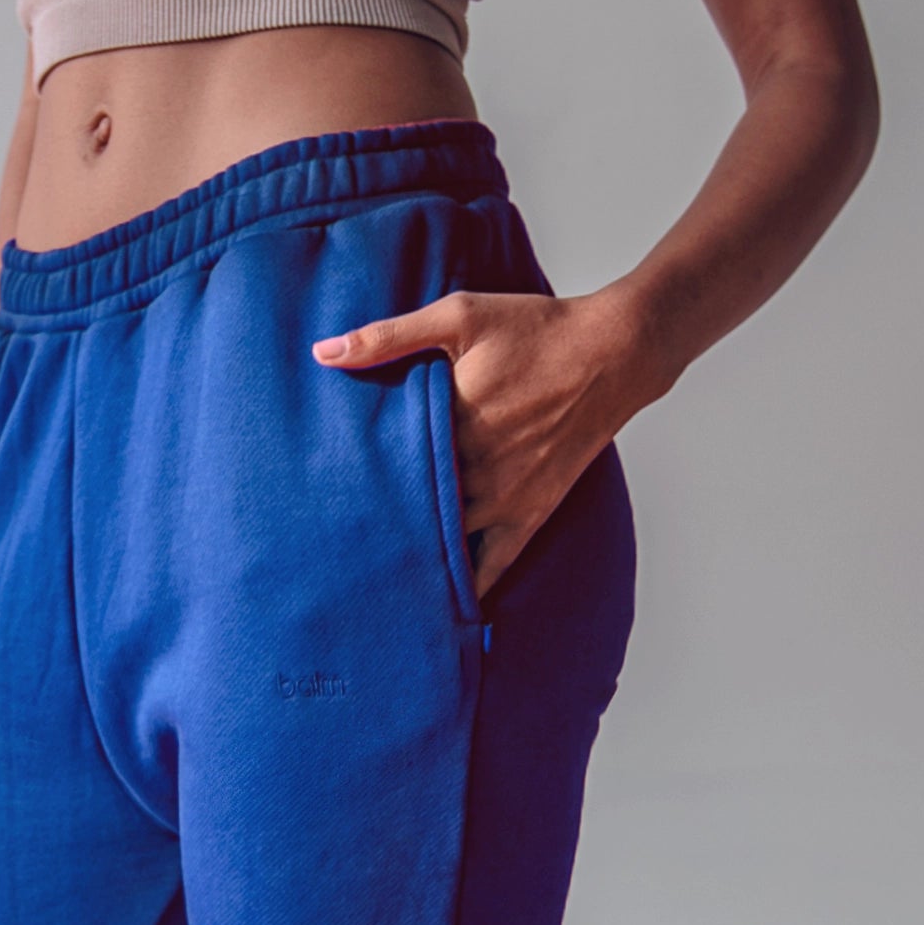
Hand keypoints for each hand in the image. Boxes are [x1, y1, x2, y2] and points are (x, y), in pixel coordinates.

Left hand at [314, 285, 643, 600]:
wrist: (612, 353)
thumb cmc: (536, 329)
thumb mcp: (460, 316)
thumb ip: (389, 336)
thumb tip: (324, 352)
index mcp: (452, 422)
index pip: (385, 464)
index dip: (348, 480)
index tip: (311, 496)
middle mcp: (477, 469)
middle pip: (410, 510)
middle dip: (372, 525)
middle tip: (324, 547)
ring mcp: (505, 498)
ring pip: (445, 543)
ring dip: (410, 558)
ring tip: (365, 581)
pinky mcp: (529, 514)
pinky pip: (492, 565)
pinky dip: (464, 587)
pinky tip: (437, 608)